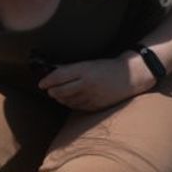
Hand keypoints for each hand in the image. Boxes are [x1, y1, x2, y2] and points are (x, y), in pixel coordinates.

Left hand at [38, 53, 153, 110]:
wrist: (130, 77)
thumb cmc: (107, 67)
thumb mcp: (88, 64)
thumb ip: (71, 70)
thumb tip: (53, 74)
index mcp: (85, 69)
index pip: (59, 76)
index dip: (47, 81)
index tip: (41, 83)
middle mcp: (87, 83)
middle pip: (61, 91)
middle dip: (52, 91)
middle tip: (48, 90)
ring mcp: (92, 96)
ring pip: (68, 100)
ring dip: (60, 98)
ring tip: (57, 94)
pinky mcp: (97, 105)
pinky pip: (78, 107)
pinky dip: (70, 104)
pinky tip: (69, 100)